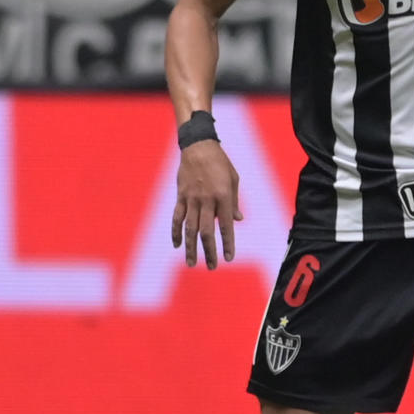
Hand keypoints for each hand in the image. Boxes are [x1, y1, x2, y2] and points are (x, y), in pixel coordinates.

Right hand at [170, 140, 242, 270]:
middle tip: (212, 267)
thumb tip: (237, 220)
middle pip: (206, 232)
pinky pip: (177, 217)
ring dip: (190, 247)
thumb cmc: (220, 163)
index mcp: (223, 196)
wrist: (198, 146)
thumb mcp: (234, 179)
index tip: (229, 258)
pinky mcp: (180, 196)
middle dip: (209, 251)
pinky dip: (176, 232)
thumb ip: (234, 202)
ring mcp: (192, 199)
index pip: (226, 226)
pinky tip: (177, 245)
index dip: (227, 244)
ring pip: (190, 228)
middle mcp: (207, 200)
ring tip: (192, 263)